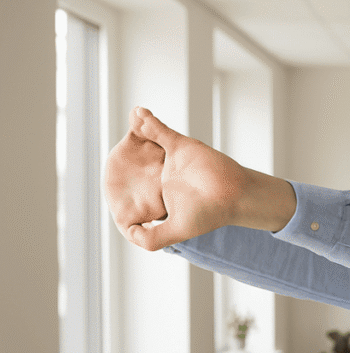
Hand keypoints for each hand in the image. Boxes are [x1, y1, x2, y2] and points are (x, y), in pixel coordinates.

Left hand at [104, 107, 294, 249]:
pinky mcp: (180, 146)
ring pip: (149, 142)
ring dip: (138, 130)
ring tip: (129, 120)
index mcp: (162, 196)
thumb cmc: (208, 214)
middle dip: (128, 153)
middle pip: (141, 163)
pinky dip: (150, 122)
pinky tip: (139, 114)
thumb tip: (129, 234)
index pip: (138, 189)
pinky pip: (160, 131)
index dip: (124, 187)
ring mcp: (172, 160)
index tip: (113, 187)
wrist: (233, 196)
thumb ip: (151, 239)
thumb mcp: (176, 232)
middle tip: (115, 153)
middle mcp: (166, 177)